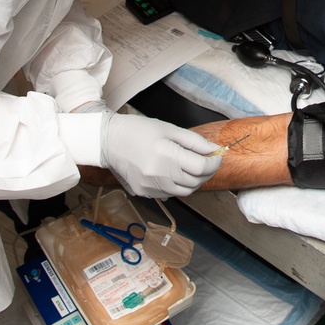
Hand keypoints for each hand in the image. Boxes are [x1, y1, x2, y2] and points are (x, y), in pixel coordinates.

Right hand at [100, 112, 222, 197]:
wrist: (107, 141)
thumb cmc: (138, 130)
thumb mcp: (169, 129)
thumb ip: (194, 142)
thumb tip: (214, 149)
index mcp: (166, 156)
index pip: (201, 168)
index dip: (214, 163)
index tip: (217, 156)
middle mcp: (159, 176)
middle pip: (195, 182)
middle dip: (207, 172)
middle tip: (207, 161)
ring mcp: (151, 187)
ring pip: (184, 192)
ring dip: (194, 181)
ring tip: (192, 168)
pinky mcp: (144, 193)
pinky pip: (169, 195)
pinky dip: (178, 186)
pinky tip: (174, 174)